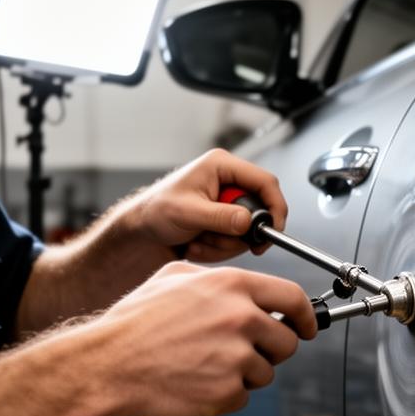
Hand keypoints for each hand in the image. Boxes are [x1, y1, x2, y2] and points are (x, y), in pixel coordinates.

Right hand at [95, 263, 317, 415]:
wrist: (108, 364)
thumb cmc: (135, 322)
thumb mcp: (174, 276)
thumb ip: (217, 279)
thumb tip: (246, 289)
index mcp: (231, 287)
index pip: (293, 298)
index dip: (306, 316)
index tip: (306, 326)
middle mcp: (240, 319)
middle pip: (287, 341)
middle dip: (273, 350)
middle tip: (247, 352)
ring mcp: (236, 357)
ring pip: (265, 372)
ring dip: (245, 374)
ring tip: (206, 365)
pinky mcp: (227, 391)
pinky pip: (243, 396)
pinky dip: (225, 395)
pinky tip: (197, 382)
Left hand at [129, 149, 287, 261]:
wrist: (140, 231)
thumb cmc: (154, 211)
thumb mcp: (187, 212)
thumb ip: (220, 217)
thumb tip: (248, 222)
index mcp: (221, 166)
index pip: (265, 181)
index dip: (275, 206)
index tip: (272, 230)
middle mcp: (228, 182)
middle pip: (259, 211)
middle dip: (239, 234)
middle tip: (218, 241)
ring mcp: (227, 204)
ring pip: (248, 232)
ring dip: (224, 244)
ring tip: (197, 241)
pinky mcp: (225, 221)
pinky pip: (237, 241)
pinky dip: (218, 249)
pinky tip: (197, 245)